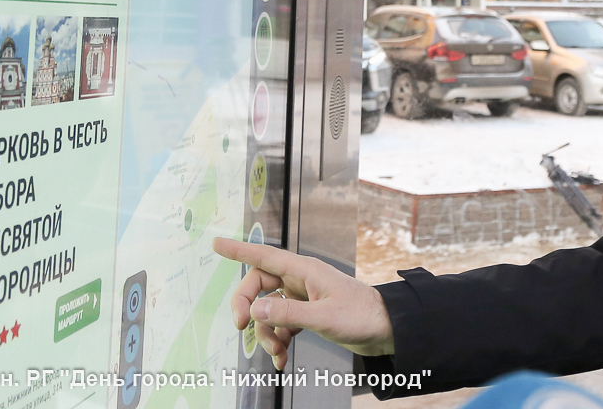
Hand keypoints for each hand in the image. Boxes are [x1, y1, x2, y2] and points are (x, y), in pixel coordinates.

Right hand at [213, 238, 395, 369]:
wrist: (386, 329)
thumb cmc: (362, 316)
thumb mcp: (323, 317)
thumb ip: (287, 313)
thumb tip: (255, 309)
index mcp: (304, 270)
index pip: (264, 255)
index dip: (238, 250)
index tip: (216, 244)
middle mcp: (301, 280)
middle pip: (258, 285)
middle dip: (247, 306)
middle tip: (241, 326)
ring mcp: (303, 297)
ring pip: (268, 309)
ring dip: (265, 332)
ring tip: (275, 352)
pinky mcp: (307, 314)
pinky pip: (280, 324)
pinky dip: (277, 341)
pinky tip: (281, 358)